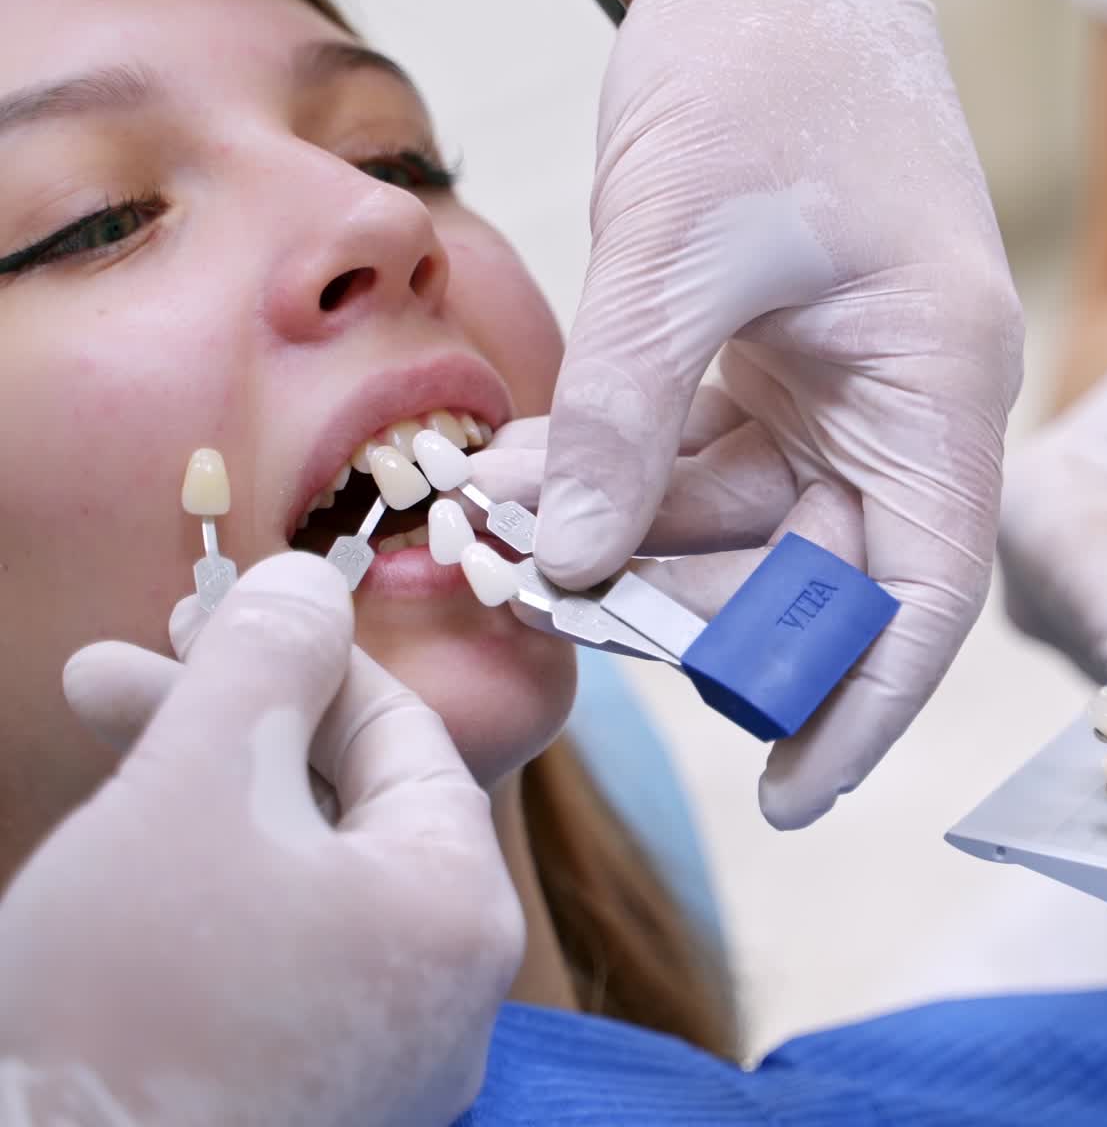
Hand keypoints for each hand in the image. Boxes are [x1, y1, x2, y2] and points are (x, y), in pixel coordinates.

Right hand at [0, 553, 520, 1126]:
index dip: (296, 663)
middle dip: (227, 727)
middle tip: (113, 684)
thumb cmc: (125, 1013)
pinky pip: (273, 955)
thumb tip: (308, 582)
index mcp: (456, 906)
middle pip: (342, 803)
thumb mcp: (193, 788)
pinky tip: (123, 870)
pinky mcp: (308, 1100)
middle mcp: (443, 989)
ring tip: (99, 762)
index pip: (397, 735)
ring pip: (297, 875)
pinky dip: (206, 893)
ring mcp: (380, 1055)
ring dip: (201, 802)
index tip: (197, 626)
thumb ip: (266, 663)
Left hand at [516, 0, 1021, 828]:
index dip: (861, 707)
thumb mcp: (684, 243)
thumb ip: (634, 411)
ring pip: (728, 525)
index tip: (788, 794)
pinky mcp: (762, 368)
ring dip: (622, 536)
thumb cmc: (760, 77)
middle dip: (677, 605)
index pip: (920, 593)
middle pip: (803, 573)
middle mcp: (895, 406)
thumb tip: (584, 559)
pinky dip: (615, 477)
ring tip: (509, 523)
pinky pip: (687, 461)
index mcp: (935, 386)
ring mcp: (828, 391)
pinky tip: (532, 472)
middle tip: (551, 605)